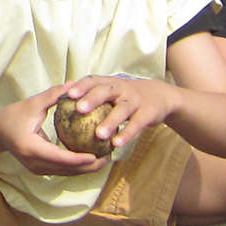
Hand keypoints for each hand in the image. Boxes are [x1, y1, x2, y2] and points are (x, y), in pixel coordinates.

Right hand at [0, 84, 107, 176]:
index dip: (81, 159)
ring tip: (105, 158)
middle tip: (109, 156)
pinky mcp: (40, 170)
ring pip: (67, 173)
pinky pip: (63, 170)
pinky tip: (92, 158)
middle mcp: (34, 163)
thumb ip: (54, 95)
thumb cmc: (13, 116)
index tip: (99, 154)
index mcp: (31, 148)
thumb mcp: (32, 103)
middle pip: (68, 169)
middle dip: (90, 166)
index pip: (61, 157)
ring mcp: (37, 169)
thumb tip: (74, 85)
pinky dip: (78, 166)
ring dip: (87, 168)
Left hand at [58, 74, 179, 149]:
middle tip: (78, 109)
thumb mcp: (112, 92)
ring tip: (98, 134)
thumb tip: (65, 109)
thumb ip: (93, 98)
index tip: (67, 94)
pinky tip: (116, 144)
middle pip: (105, 91)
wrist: (161, 96)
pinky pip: (136, 124)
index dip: (80, 86)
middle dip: (92, 98)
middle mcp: (121, 88)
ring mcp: (135, 100)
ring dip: (110, 122)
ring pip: (121, 110)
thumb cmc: (127, 96)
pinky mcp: (148, 112)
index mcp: (109, 83)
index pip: (92, 81)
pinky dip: (127, 133)